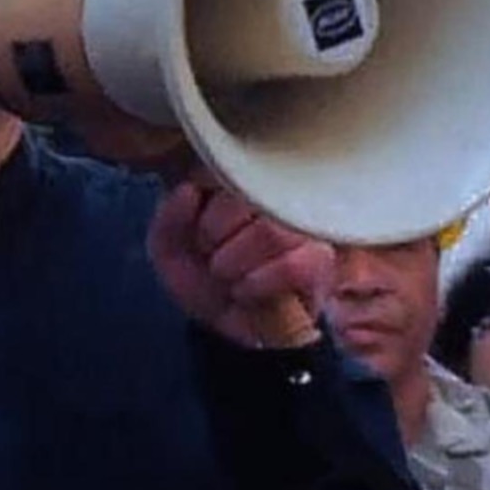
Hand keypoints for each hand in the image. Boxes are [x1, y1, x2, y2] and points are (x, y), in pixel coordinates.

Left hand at [147, 177, 335, 348]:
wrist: (223, 322)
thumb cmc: (201, 274)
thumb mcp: (169, 247)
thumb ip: (170, 215)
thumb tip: (190, 191)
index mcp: (240, 179)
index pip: (227, 167)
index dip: (203, 205)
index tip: (196, 232)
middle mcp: (277, 193)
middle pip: (249, 197)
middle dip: (214, 234)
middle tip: (210, 256)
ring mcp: (303, 225)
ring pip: (273, 232)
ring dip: (235, 262)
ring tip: (226, 274)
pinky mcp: (320, 261)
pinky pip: (294, 266)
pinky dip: (258, 284)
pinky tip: (245, 290)